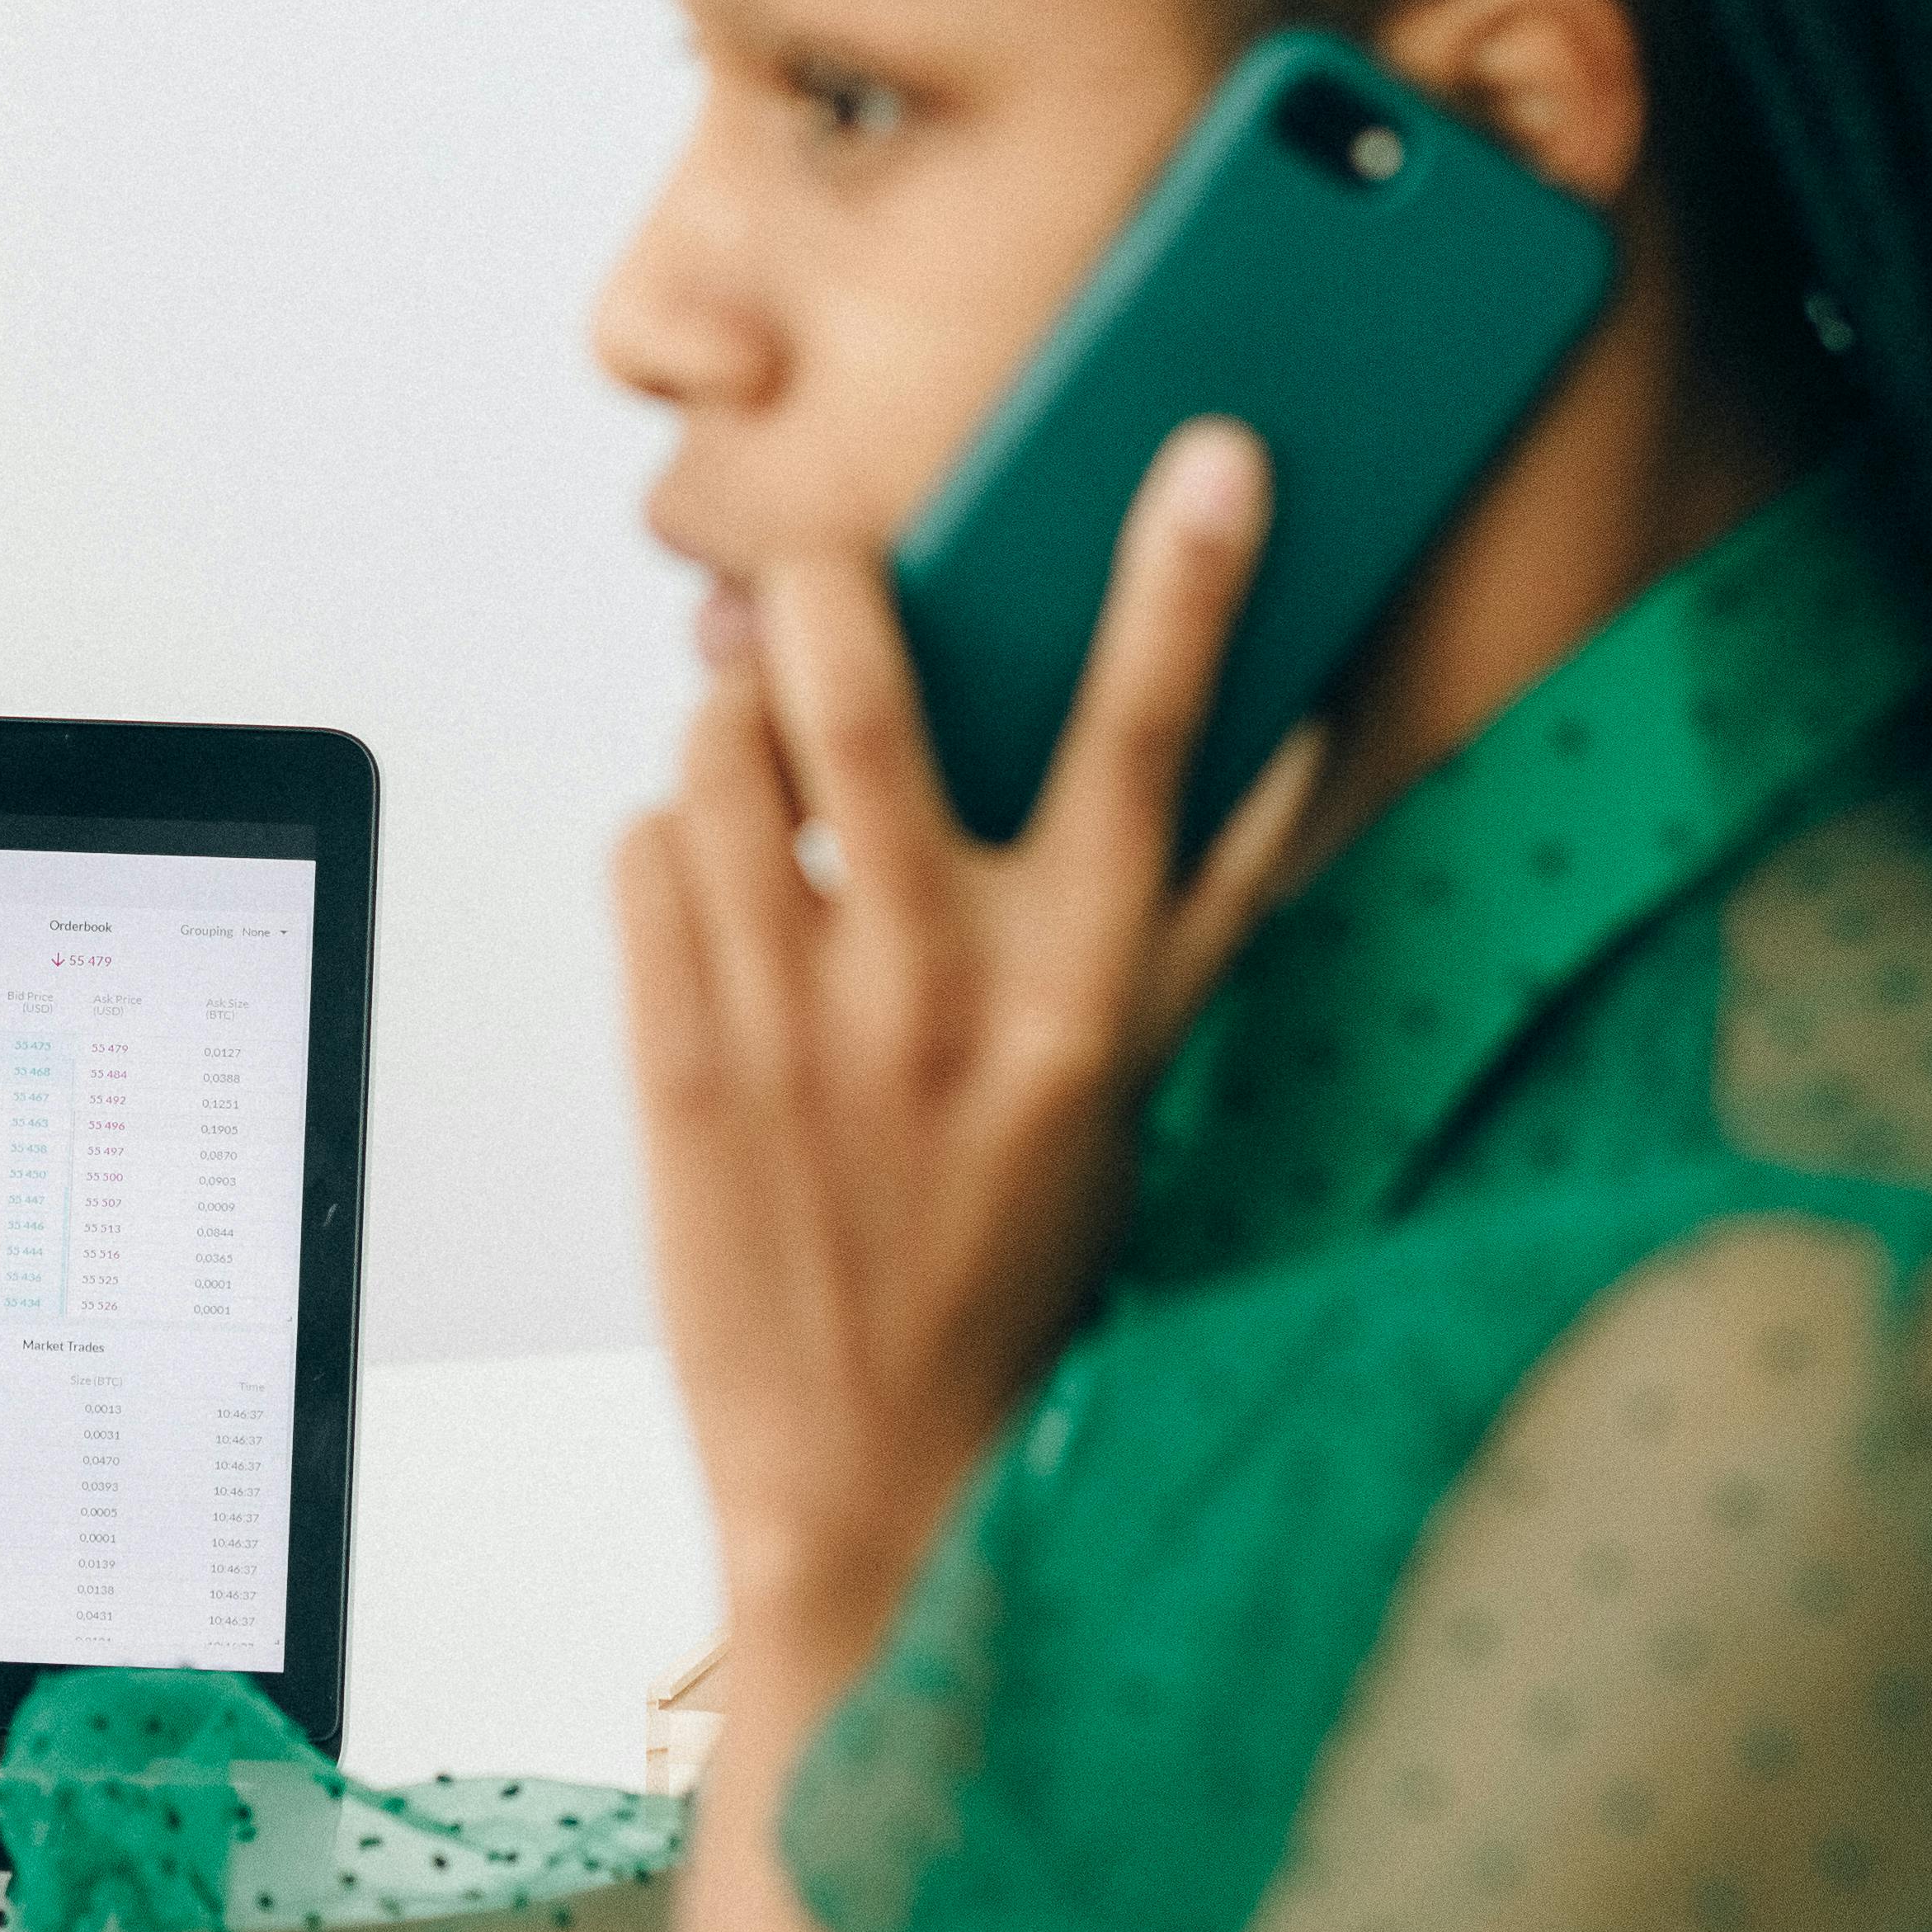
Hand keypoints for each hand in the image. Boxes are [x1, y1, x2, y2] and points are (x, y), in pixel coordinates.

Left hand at [615, 421, 1317, 1656]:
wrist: (871, 1477)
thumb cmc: (1012, 1268)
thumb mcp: (1135, 1094)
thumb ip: (1200, 917)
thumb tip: (1292, 745)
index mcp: (1082, 999)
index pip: (1148, 747)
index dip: (1189, 584)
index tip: (1213, 453)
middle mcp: (935, 994)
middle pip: (861, 692)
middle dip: (826, 591)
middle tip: (823, 584)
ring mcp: (787, 1025)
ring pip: (713, 748)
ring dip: (728, 717)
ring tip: (758, 757)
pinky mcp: (670, 1062)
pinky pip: (639, 852)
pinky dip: (668, 839)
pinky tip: (713, 891)